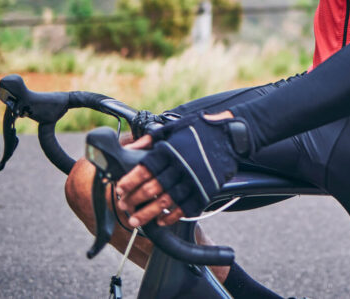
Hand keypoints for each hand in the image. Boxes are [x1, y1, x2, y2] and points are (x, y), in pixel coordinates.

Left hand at [115, 110, 246, 226]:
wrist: (229, 135)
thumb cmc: (198, 130)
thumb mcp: (171, 129)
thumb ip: (149, 140)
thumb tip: (129, 149)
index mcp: (168, 151)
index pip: (143, 170)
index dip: (129, 182)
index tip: (120, 190)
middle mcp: (179, 167)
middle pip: (151, 189)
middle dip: (134, 200)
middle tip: (123, 207)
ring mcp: (192, 180)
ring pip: (165, 202)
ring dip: (147, 214)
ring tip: (136, 220)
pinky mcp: (205, 191)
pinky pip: (185, 209)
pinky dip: (171, 217)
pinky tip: (161, 220)